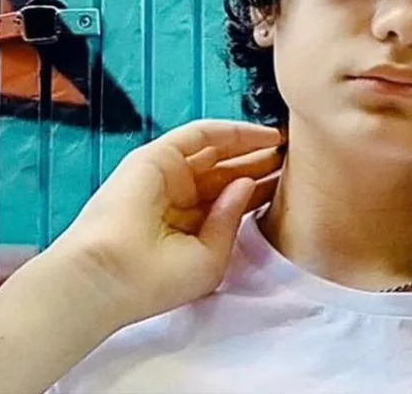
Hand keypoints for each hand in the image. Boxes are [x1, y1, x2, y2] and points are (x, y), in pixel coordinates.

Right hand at [42, 119, 283, 328]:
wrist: (112, 275)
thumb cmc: (159, 280)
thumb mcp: (212, 257)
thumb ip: (231, 219)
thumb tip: (249, 183)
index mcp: (190, 226)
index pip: (233, 200)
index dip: (264, 189)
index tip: (299, 184)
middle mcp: (179, 199)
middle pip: (229, 173)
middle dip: (262, 164)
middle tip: (297, 159)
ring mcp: (167, 176)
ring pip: (218, 152)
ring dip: (252, 146)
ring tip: (287, 144)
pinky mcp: (156, 157)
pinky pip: (200, 135)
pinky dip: (232, 131)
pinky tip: (264, 135)